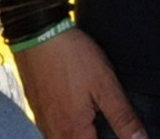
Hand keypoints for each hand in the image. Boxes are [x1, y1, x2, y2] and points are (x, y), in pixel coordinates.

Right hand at [10, 26, 147, 138]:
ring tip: (94, 124)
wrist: (37, 31)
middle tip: (107, 129)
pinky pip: (52, 131)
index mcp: (73, 132)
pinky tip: (76, 114)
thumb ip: (124, 118)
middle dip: (92, 138)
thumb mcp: (106, 86)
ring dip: (80, 135)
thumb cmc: (71, 57)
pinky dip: (67, 129)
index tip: (116, 133)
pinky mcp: (36, 110)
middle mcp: (53, 133)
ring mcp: (42, 122)